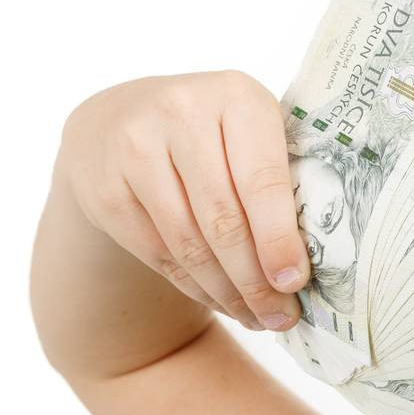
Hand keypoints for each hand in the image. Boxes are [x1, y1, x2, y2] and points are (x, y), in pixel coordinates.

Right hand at [58, 69, 307, 332]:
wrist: (120, 117)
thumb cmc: (215, 133)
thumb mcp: (253, 132)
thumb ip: (283, 179)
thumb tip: (311, 267)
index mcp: (236, 97)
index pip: (262, 180)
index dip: (279, 238)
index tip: (295, 282)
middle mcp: (180, 113)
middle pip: (224, 220)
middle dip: (256, 279)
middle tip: (282, 316)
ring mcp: (134, 147)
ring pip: (189, 243)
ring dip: (228, 292)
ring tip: (258, 317)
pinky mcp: (101, 186)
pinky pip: (158, 253)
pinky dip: (194, 286)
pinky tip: (221, 301)